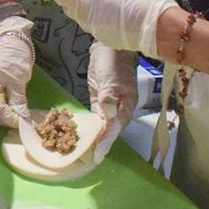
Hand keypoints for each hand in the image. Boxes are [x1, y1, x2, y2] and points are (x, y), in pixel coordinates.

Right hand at [0, 17, 34, 127]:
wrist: (13, 42)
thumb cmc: (15, 58)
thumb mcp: (18, 81)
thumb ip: (18, 101)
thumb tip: (22, 121)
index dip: (9, 119)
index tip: (23, 124)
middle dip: (6, 120)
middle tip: (22, 123)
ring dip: (6, 116)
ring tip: (19, 119)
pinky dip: (5, 110)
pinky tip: (14, 112)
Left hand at [48, 0, 175, 58]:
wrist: (153, 26)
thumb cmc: (135, 0)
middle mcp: (83, 16)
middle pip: (68, 5)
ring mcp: (91, 28)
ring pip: (78, 15)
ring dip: (82, 6)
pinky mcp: (100, 37)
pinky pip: (90, 24)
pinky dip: (93, 16)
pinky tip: (106, 10)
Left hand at [83, 43, 138, 166]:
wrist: (109, 47)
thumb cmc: (112, 62)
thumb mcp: (111, 79)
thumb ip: (109, 97)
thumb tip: (107, 115)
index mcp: (126, 106)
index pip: (115, 128)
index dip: (106, 142)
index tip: (97, 154)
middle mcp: (119, 110)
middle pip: (109, 132)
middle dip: (99, 146)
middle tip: (87, 161)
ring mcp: (110, 107)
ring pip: (103, 128)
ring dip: (95, 140)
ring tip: (83, 155)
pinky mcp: (101, 102)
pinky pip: (97, 120)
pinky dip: (91, 129)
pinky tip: (83, 138)